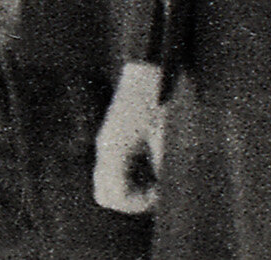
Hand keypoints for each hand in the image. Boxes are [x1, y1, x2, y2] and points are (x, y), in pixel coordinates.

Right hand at [93, 61, 163, 213]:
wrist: (149, 67)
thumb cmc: (159, 98)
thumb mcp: (166, 133)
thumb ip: (162, 164)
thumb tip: (164, 188)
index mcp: (114, 148)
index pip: (115, 195)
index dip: (138, 203)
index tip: (160, 193)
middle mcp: (105, 148)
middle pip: (105, 194)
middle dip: (130, 200)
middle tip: (155, 191)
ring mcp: (106, 142)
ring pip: (108, 183)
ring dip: (129, 188)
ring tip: (154, 179)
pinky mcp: (112, 138)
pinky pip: (113, 169)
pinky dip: (129, 176)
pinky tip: (149, 166)